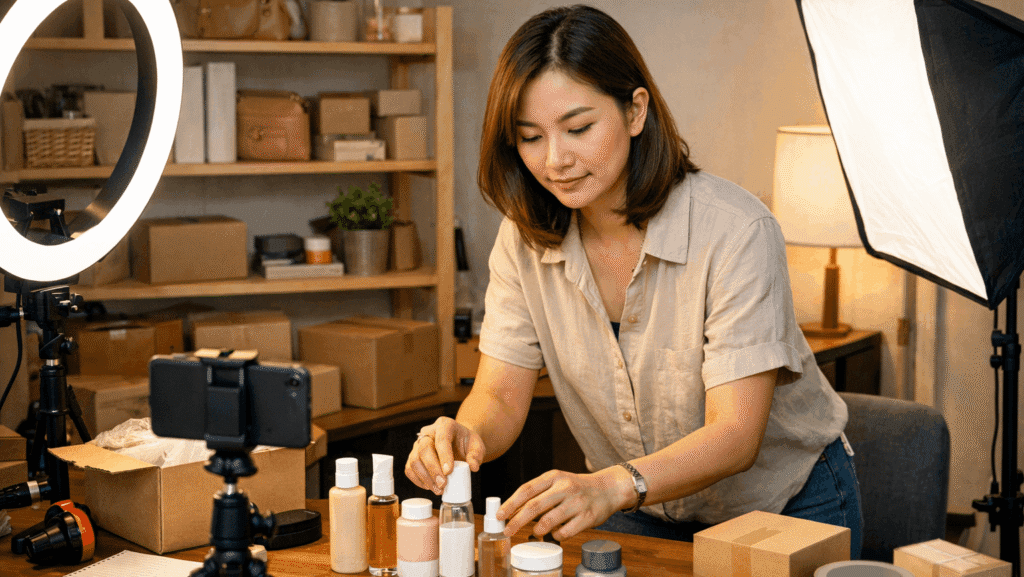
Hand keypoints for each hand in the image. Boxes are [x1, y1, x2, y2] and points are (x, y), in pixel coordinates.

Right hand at [404, 416, 485, 494]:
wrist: (459, 444)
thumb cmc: (467, 444)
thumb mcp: (477, 446)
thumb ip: (476, 455)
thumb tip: (473, 466)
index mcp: (444, 425)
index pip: (441, 439)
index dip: (444, 456)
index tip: (449, 472)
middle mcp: (428, 433)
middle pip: (423, 449)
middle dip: (432, 469)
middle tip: (443, 484)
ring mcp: (418, 444)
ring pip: (414, 460)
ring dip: (425, 478)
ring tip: (438, 489)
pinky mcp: (413, 456)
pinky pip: (409, 469)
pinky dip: (418, 480)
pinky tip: (429, 487)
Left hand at [496, 467, 634, 540]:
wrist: (608, 488)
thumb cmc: (577, 487)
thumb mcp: (558, 481)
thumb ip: (539, 493)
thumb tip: (513, 512)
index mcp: (554, 477)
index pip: (527, 490)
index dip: (511, 504)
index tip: (500, 515)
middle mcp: (565, 487)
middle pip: (534, 506)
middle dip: (517, 521)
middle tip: (507, 531)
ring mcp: (577, 502)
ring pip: (548, 521)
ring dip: (537, 530)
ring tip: (536, 532)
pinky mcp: (588, 517)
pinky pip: (565, 532)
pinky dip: (557, 535)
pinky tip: (557, 533)